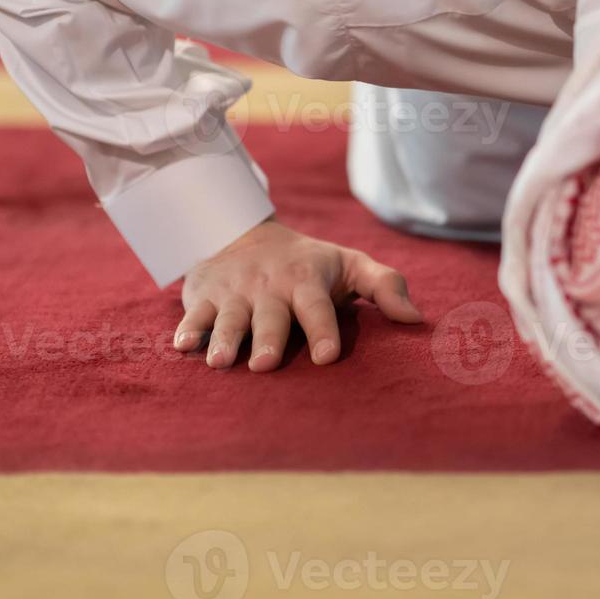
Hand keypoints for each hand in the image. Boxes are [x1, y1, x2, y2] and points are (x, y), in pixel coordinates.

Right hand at [174, 219, 422, 370]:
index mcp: (307, 282)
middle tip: (267, 364)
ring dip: (224, 339)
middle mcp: (270, 287)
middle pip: (270, 316)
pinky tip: (183, 346)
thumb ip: (386, 287)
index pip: (317, 306)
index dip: (323, 330)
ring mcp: (235, 292)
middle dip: (268, 339)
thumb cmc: (310, 265)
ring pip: (229, 318)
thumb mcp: (351, 265)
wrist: (245, 234)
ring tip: (221, 363)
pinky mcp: (204, 295)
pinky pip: (194, 313)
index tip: (327, 356)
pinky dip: (188, 328)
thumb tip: (416, 320)